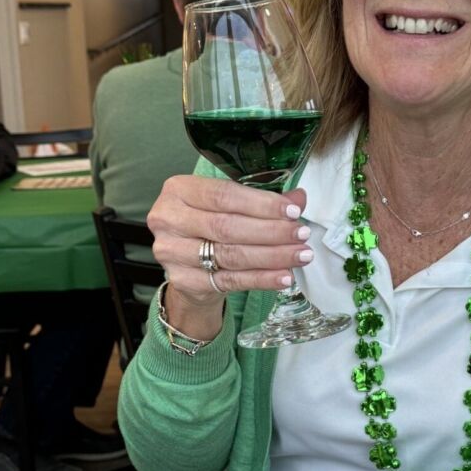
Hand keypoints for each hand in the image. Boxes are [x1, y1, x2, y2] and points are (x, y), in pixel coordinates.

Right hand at [147, 175, 313, 334]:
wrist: (189, 265)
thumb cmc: (211, 225)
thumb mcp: (232, 205)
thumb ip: (263, 201)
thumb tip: (298, 198)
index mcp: (179, 190)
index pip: (224, 195)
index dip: (262, 204)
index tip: (293, 211)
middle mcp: (168, 218)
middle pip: (227, 226)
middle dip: (271, 232)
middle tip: (301, 235)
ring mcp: (171, 251)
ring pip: (230, 255)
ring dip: (272, 256)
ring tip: (300, 255)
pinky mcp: (183, 280)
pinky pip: (230, 280)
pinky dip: (261, 279)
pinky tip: (283, 276)